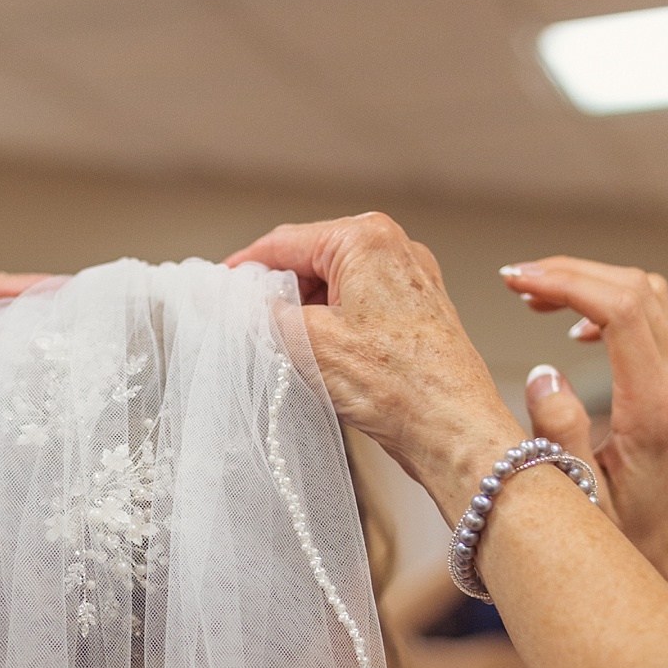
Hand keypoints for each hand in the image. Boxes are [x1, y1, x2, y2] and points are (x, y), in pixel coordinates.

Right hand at [226, 214, 520, 511]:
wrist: (451, 428)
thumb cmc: (397, 385)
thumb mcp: (305, 341)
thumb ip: (260, 312)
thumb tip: (231, 300)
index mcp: (366, 239)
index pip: (284, 242)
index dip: (242, 268)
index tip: (215, 289)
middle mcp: (394, 248)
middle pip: (311, 259)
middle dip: (275, 291)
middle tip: (242, 324)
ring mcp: (410, 278)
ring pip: (334, 284)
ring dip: (302, 310)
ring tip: (282, 347)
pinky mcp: (416, 309)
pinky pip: (357, 304)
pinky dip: (330, 323)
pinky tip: (317, 354)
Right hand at [501, 258, 667, 570]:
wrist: (663, 552)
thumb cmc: (615, 533)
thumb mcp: (574, 492)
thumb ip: (558, 431)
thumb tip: (542, 372)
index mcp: (652, 407)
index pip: (620, 311)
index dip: (566, 284)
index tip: (516, 283)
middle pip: (636, 289)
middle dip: (572, 272)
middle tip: (515, 280)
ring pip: (647, 294)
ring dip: (590, 282)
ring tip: (535, 296)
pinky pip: (650, 317)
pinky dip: (608, 303)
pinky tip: (571, 326)